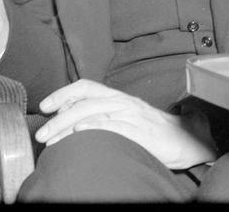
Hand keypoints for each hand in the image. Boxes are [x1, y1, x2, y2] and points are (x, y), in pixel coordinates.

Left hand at [34, 80, 216, 170]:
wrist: (187, 139)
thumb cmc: (152, 131)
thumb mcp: (125, 117)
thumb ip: (102, 115)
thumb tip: (72, 120)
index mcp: (117, 96)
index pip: (85, 86)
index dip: (62, 93)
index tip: (44, 106)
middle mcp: (122, 101)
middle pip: (83, 102)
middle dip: (58, 118)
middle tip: (41, 134)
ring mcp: (131, 115)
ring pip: (93, 113)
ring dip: (68, 127)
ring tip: (52, 141)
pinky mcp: (140, 131)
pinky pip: (114, 126)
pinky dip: (95, 127)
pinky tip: (80, 132)